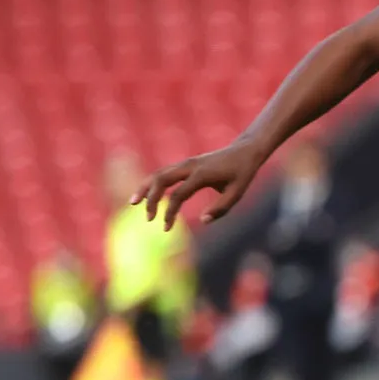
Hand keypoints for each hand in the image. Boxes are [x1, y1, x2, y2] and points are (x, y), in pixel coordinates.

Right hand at [132, 140, 267, 228]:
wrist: (244, 151)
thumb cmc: (242, 173)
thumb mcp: (237, 193)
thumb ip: (221, 208)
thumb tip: (204, 221)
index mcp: (202, 174)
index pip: (178, 195)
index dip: (169, 212)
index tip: (166, 228)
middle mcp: (190, 166)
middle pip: (161, 179)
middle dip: (150, 198)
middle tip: (147, 218)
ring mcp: (186, 163)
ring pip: (158, 174)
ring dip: (145, 188)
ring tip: (133, 203)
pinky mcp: (185, 164)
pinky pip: (164, 172)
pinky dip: (153, 183)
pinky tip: (147, 195)